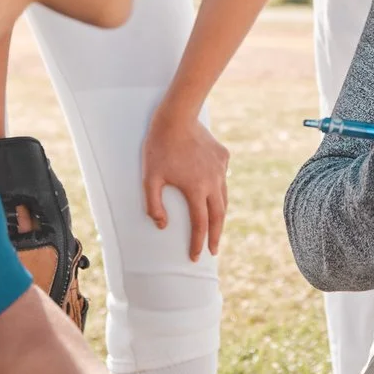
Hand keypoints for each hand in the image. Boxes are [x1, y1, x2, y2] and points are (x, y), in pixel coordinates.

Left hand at [142, 105, 230, 260]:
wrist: (176, 117)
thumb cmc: (159, 148)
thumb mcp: (149, 178)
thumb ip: (154, 205)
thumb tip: (163, 225)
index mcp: (196, 189)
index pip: (200, 224)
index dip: (198, 242)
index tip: (196, 256)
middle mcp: (213, 181)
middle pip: (219, 216)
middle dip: (216, 236)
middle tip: (213, 250)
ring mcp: (221, 168)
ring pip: (224, 198)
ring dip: (219, 215)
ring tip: (215, 227)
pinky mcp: (223, 156)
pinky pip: (222, 178)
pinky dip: (218, 189)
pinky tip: (211, 192)